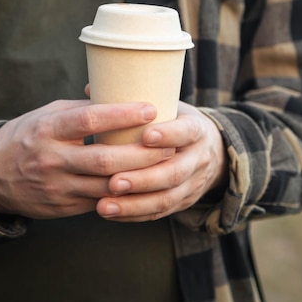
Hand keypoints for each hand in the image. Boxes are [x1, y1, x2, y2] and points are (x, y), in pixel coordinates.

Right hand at [0, 100, 173, 218]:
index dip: (123, 115)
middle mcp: (52, 159)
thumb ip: (82, 111)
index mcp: (48, 129)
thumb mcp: (48, 115)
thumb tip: (120, 97)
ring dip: (140, 177)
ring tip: (166, 166)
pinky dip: (124, 195)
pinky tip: (145, 186)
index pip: (90, 120)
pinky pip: (100, 202)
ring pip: (107, 186)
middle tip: (170, 144)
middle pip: (105, 159)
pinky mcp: (63, 207)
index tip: (151, 109)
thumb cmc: (28, 136)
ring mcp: (57, 186)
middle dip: (142, 153)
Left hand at [96, 102, 227, 221]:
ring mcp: (193, 183)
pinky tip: (110, 213)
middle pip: (174, 173)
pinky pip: (159, 212)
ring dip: (134, 203)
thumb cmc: (176, 122)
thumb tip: (91, 87)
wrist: (210, 150)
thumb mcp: (169, 106)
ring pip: (166, 198)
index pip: (187, 132)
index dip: (169, 135)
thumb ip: (136, 99)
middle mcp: (198, 158)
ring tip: (104, 205)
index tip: (145, 136)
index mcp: (196, 129)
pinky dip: (134, 214)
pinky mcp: (183, 202)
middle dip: (143, 179)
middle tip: (113, 181)